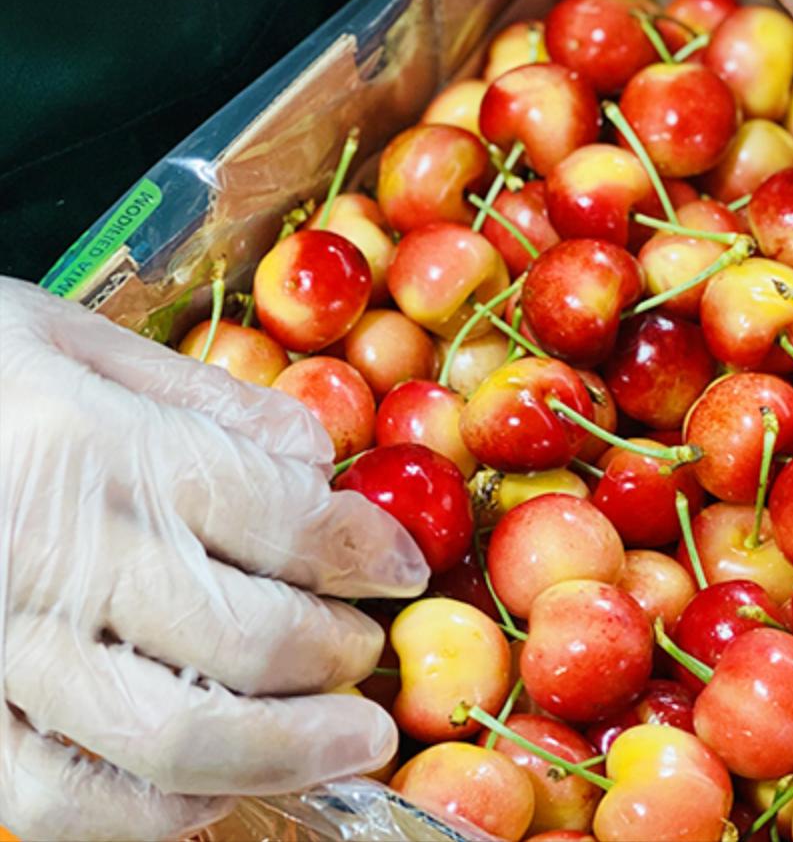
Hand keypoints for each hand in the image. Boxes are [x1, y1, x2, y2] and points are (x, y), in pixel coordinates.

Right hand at [0, 279, 427, 840]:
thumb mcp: (70, 338)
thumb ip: (203, 400)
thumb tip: (319, 456)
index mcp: (91, 446)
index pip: (280, 517)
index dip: (365, 552)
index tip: (404, 568)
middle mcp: (49, 558)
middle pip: (248, 637)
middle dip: (338, 655)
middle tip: (370, 653)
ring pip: (174, 738)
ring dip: (289, 749)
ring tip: (350, 740)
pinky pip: (66, 799)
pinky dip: (162, 812)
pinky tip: (222, 787)